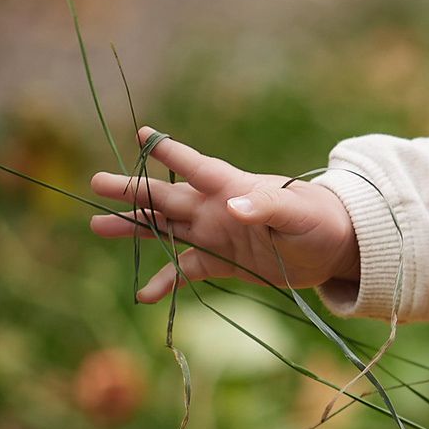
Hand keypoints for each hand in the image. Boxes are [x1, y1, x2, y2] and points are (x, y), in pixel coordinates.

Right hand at [89, 128, 358, 303]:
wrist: (333, 247)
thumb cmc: (319, 220)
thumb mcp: (298, 214)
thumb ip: (267, 207)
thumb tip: (233, 208)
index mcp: (233, 187)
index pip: (196, 167)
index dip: (171, 152)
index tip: (142, 134)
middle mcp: (215, 207)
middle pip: (166, 197)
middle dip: (132, 190)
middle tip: (95, 183)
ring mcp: (215, 234)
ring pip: (164, 229)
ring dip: (134, 229)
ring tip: (97, 227)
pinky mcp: (221, 261)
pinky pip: (185, 270)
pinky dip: (165, 281)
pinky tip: (144, 295)